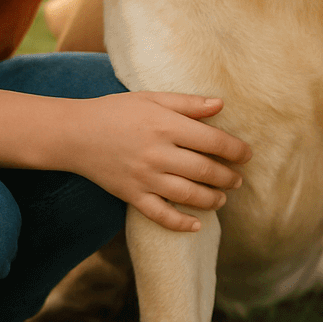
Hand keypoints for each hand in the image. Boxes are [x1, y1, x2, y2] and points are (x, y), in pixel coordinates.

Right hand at [67, 91, 251, 231]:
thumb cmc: (117, 110)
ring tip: (223, 198)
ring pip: (187, 195)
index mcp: (166, 125)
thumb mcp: (152, 98)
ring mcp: (144, 177)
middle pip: (203, 170)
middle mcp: (158, 153)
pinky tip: (196, 225)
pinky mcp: (131, 196)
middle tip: (238, 178)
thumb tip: (221, 104)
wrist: (75, 133)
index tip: (247, 154)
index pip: (211, 140)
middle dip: (227, 176)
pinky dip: (180, 223)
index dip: (234, 149)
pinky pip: (160, 215)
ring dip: (211, 199)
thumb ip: (188, 103)